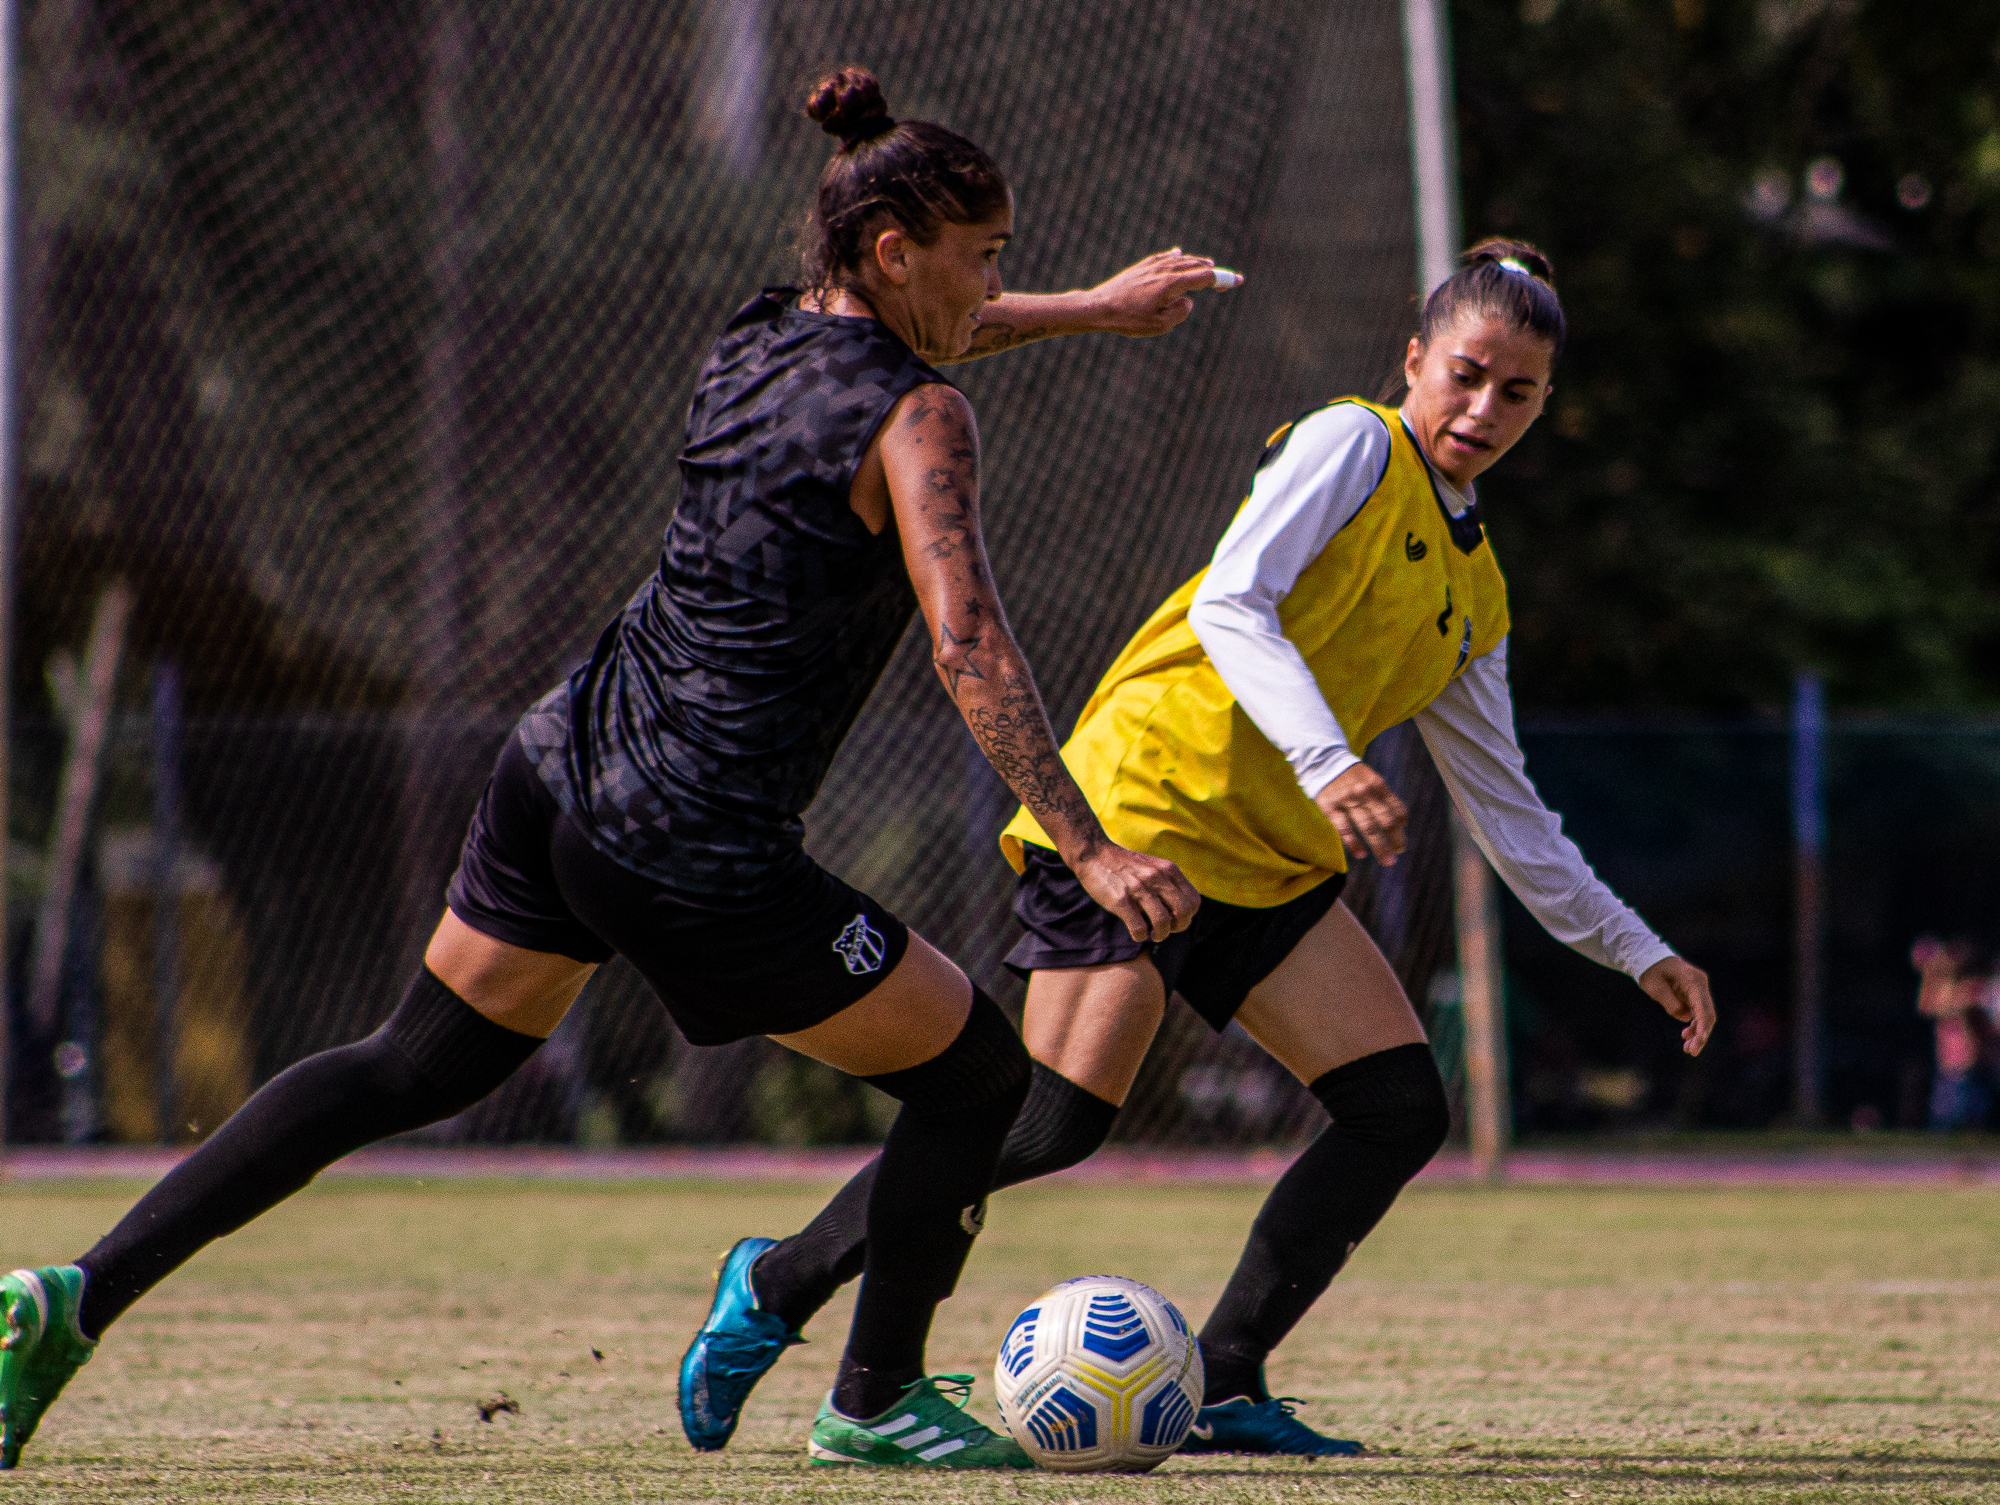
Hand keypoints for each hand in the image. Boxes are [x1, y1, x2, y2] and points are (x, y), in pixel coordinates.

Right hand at [1069, 840, 1200, 943]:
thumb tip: (1182, 911)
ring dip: (1160, 935)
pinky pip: (1139, 928)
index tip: (1175, 919)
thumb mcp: (1154, 866)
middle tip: (1166, 930)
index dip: (1188, 916)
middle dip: (1178, 928)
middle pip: (1183, 912)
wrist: (1094, 853)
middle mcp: (1156, 878)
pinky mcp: (1120, 900)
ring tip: (1152, 935)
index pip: (1193, 901)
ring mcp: (1138, 888)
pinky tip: (1137, 933)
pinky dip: (1140, 936)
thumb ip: (1169, 882)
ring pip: (1163, 922)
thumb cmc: (1125, 865)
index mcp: (1168, 870)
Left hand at [1085, 250, 1226, 337]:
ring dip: (1197, 262)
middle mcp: (1165, 270)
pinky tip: (1177, 254)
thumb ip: (1180, 313)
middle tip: (1227, 280)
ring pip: (1181, 260)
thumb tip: (1188, 301)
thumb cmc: (1129, 320)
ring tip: (1208, 265)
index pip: (1206, 277)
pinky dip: (1175, 257)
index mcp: (1173, 283)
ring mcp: (1152, 266)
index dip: (1224, 279)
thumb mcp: (1160, 325)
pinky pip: (1163, 258)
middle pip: (1196, 265)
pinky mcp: (1141, 267)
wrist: (1099, 307)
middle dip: (1214, 272)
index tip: (1237, 281)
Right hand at [1313, 762, 1407, 865]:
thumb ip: (1383, 799)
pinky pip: (1345, 828)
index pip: (1398, 810)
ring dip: (1380, 846)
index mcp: (1379, 786)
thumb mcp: (1371, 780)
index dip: (1402, 827)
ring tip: (1387, 861)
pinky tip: (1361, 854)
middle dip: (1395, 840)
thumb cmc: (1351, 777)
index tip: (1400, 840)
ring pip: (1368, 827)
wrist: (1322, 761)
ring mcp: (1348, 800)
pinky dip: (1354, 843)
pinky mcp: (1330, 807)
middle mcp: (1365, 793)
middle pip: (1387, 821)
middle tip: (1397, 855)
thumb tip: (1399, 825)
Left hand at [1639, 956, 1714, 1055]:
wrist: (1649, 959)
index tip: (1701, 1040)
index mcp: (1693, 981)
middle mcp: (1700, 985)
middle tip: (1691, 1052)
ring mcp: (1698, 990)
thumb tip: (1685, 1018)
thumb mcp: (1655, 987)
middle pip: (1707, 1014)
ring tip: (1688, 1049)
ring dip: (1698, 1032)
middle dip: (1701, 1034)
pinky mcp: (1693, 995)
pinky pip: (1697, 1013)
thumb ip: (1670, 1003)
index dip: (1703, 1025)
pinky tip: (1686, 1035)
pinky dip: (1694, 1025)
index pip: (1702, 1007)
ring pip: (1703, 1016)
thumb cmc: (1650, 970)